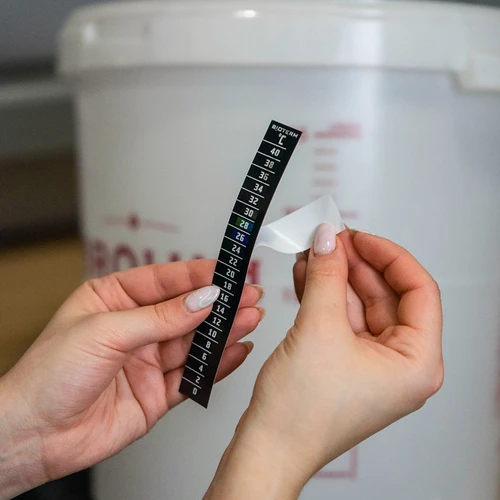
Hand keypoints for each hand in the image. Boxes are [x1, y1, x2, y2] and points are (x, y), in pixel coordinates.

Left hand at [0, 260, 263, 496]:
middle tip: (248, 296)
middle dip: (218, 303)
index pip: (163, 280)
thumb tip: (202, 299)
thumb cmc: (48, 376)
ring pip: (193, 342)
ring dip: (223, 331)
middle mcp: (134, 328)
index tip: (225, 272)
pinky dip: (217, 365)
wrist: (33, 437)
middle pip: (184, 310)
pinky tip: (237, 350)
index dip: (196, 275)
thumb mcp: (105, 331)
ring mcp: (147, 361)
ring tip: (250, 318)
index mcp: (113, 300)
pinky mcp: (158, 393)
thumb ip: (160, 317)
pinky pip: (193, 376)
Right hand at [207, 226, 442, 498]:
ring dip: (334, 277)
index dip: (388, 256)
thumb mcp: (319, 327)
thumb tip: (328, 239)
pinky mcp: (345, 362)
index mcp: (416, 362)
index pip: (418, 291)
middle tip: (328, 239)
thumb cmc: (301, 412)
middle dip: (353, 263)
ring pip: (358, 304)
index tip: (359, 237)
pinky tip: (305, 274)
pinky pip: (340, 317)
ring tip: (311, 252)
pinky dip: (323, 294)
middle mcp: (399, 364)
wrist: (268, 446)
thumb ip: (326, 275)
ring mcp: (371, 364)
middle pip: (385, 295)